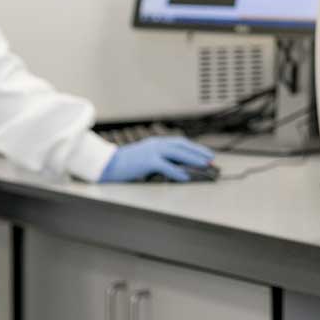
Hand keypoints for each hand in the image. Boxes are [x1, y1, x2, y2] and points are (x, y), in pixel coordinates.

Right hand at [99, 136, 214, 182]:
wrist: (108, 164)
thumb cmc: (126, 164)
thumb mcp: (146, 158)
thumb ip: (160, 160)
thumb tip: (178, 168)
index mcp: (156, 143)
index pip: (180, 142)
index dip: (195, 148)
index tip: (206, 154)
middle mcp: (156, 144)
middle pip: (182, 146)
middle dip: (198, 152)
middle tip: (211, 159)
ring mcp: (152, 151)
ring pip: (178, 153)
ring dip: (193, 159)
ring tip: (204, 165)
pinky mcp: (147, 161)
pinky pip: (166, 166)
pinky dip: (177, 171)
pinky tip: (185, 176)